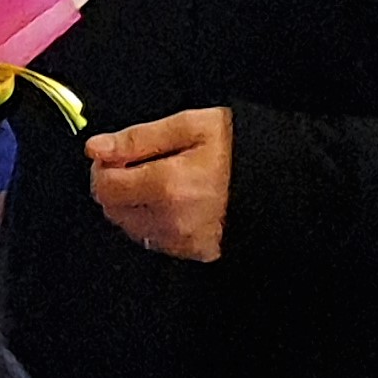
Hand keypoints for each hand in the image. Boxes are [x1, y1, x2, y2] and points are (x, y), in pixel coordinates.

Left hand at [87, 107, 232, 261]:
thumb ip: (138, 138)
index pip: (105, 186)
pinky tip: (176, 200)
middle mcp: (169, 220)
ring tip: (163, 178)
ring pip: (130, 226)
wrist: (279, 178)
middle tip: (142, 162)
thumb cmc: (239, 147)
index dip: (104, 165)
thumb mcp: (190, 126)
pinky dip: (154, 219)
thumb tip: (97, 148)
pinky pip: (154, 239)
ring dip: (134, 203)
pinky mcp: (192, 252)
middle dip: (118, 184)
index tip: (117, 153)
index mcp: (167, 185)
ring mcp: (180, 241)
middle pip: (112, 209)